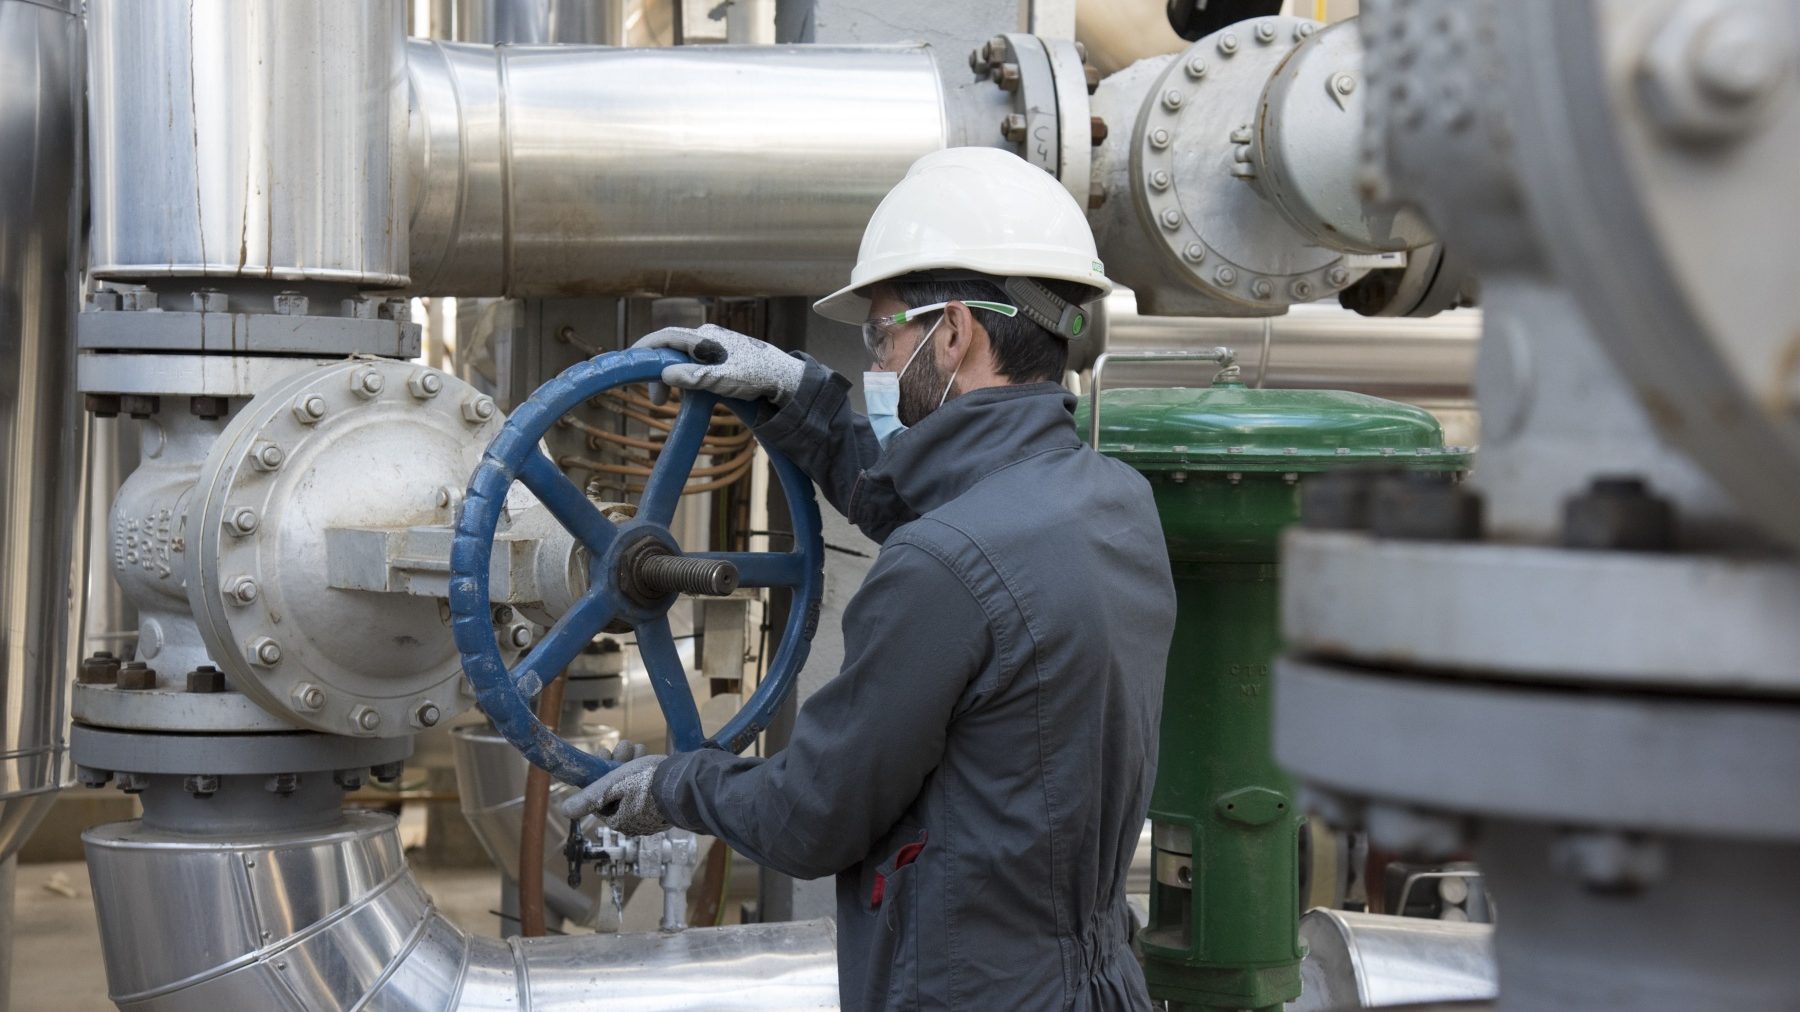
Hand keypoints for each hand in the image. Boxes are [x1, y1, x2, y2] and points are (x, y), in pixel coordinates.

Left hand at [560, 738, 670, 836]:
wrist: (688, 783)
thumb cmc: (648, 783)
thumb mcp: (613, 785)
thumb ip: (590, 797)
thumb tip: (564, 810)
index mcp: (619, 820)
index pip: (599, 796)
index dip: (598, 773)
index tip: (603, 752)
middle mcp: (634, 821)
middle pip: (617, 790)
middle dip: (617, 764)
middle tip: (623, 746)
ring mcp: (651, 814)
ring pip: (633, 785)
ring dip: (631, 763)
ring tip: (637, 747)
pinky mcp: (665, 805)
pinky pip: (649, 788)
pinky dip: (646, 771)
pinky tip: (647, 756)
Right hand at [633, 324, 803, 406]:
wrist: (785, 378)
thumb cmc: (757, 375)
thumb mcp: (725, 380)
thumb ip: (696, 377)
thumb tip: (665, 375)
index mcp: (705, 338)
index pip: (666, 337)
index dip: (645, 348)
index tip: (630, 363)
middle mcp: (706, 337)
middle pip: (670, 349)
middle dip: (657, 372)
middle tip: (657, 400)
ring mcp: (713, 346)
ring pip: (680, 357)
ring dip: (670, 377)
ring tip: (667, 399)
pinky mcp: (720, 357)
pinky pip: (692, 363)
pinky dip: (683, 377)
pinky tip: (685, 392)